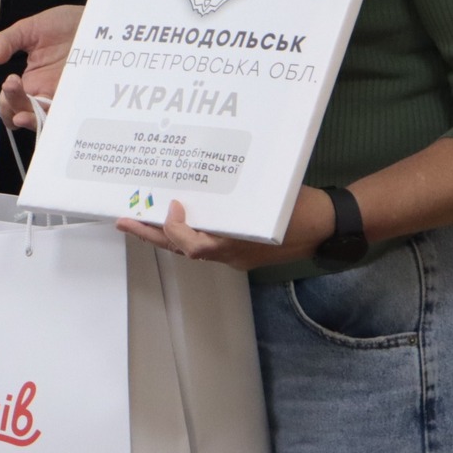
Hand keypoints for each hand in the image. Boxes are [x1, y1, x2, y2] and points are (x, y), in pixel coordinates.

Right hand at [0, 3, 82, 129]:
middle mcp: (46, 94)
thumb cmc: (63, 24)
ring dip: (31, 119)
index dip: (6, 101)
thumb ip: (8, 40)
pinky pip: (70, 116)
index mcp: (31, 82)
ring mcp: (65, 97)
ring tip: (23, 114)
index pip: (11, 104)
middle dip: (13, 106)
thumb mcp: (30, 29)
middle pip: (24, 115)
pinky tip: (51, 108)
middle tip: (12, 85)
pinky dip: (59, 119)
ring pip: (45, 121)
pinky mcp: (83, 97)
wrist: (93, 19)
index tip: (9, 82)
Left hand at [118, 189, 334, 269]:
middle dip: (150, 235)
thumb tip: (195, 197)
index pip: (194, 247)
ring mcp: (234, 255)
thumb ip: (237, 206)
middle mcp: (230, 255)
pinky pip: (206, 242)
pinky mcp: (240, 249)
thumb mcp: (270, 204)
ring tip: (139, 217)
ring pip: (190, 247)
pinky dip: (187, 230)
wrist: (329, 226)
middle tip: (123, 220)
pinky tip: (178, 215)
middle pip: (181, 249)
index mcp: (236, 247)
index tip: (171, 206)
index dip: (176, 230)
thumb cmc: (302, 211)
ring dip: (164, 233)